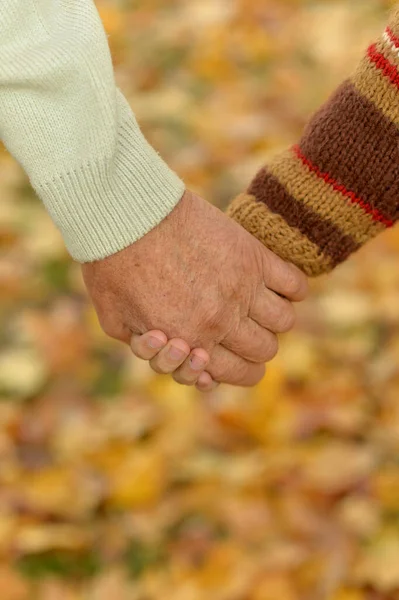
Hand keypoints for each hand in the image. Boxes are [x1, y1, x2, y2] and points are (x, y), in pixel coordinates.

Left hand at [82, 190, 307, 386]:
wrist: (124, 214)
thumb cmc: (113, 266)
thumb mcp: (116, 323)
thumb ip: (147, 348)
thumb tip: (177, 353)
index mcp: (193, 340)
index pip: (244, 374)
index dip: (242, 371)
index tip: (233, 354)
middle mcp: (223, 319)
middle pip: (266, 349)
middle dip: (255, 347)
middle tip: (241, 329)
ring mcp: (242, 286)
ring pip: (284, 320)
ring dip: (273, 318)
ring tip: (257, 305)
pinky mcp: (252, 254)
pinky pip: (294, 282)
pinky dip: (293, 289)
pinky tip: (277, 284)